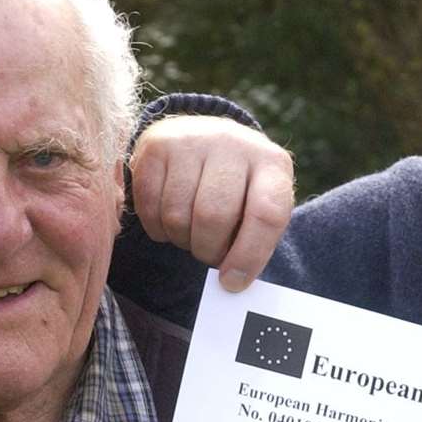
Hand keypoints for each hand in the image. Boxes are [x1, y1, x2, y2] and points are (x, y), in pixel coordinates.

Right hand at [129, 115, 292, 291]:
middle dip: (207, 250)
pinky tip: (169, 220)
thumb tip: (230, 282)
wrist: (209, 143)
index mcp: (271, 164)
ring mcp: (192, 139)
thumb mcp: (258, 208)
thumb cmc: (239, 191)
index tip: (232, 282)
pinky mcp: (156, 145)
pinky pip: (149, 206)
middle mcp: (233, 143)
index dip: (249, 255)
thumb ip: (252, 243)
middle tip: (209, 254)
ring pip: (177, 214)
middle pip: (213, 216)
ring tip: (192, 232)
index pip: (266, 213)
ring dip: (181, 239)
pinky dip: (157, 228)